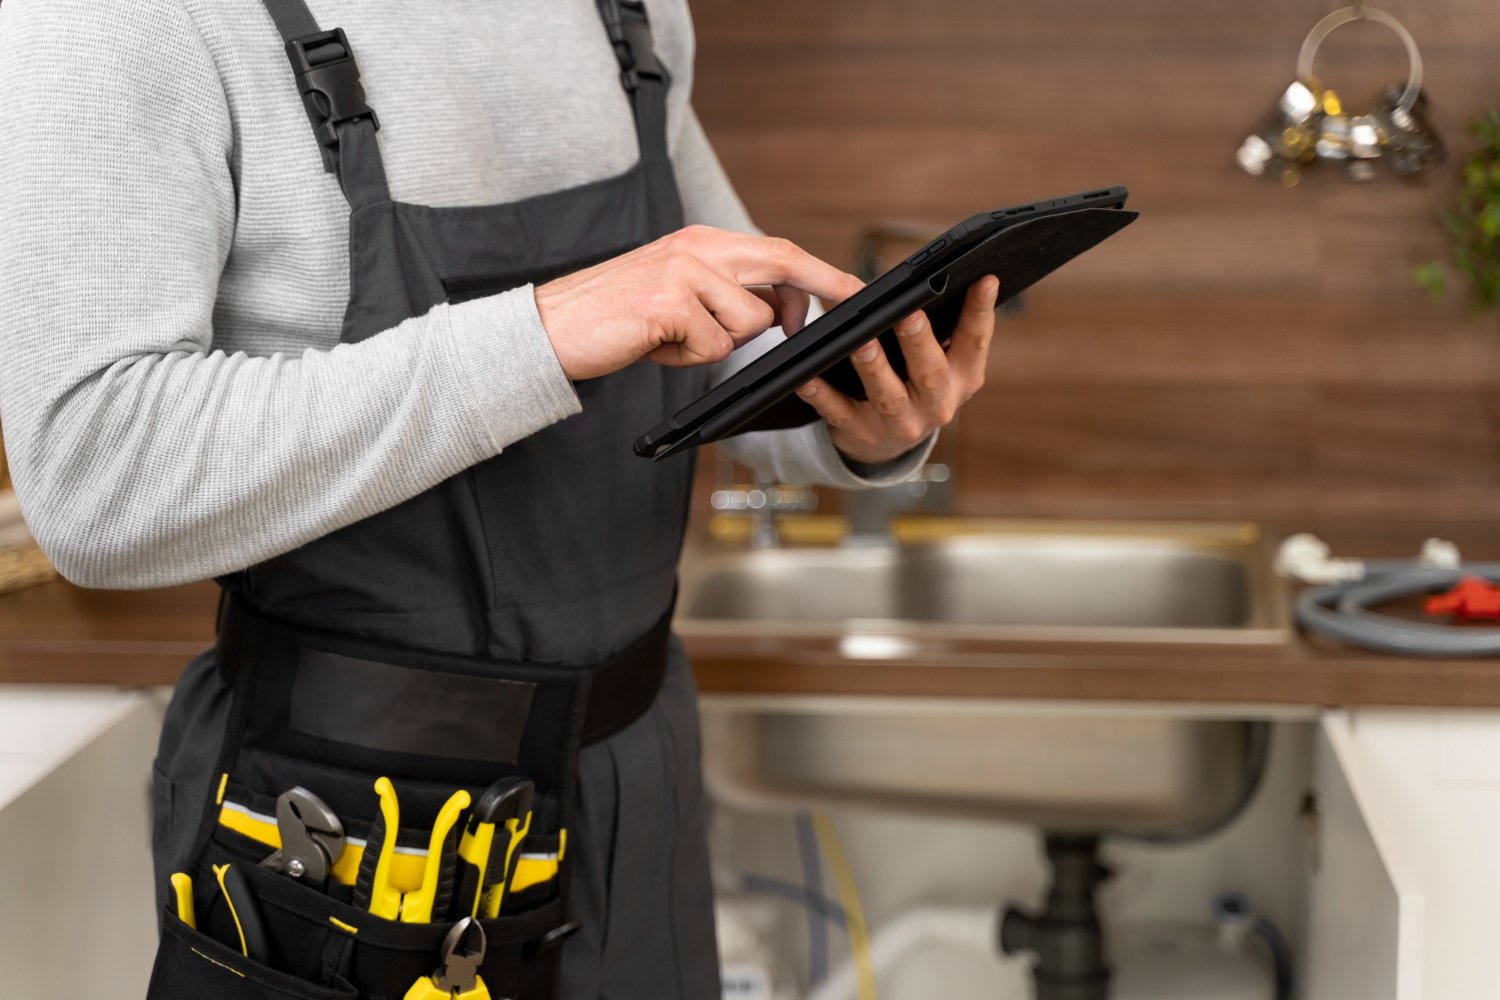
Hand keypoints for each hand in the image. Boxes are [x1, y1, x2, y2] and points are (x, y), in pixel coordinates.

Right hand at [534, 225, 863, 380]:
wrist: (551, 328)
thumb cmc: (615, 320)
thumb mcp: (675, 296)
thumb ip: (724, 295)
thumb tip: (778, 312)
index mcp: (700, 241)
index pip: (776, 250)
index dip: (820, 271)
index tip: (854, 290)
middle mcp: (697, 247)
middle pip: (782, 263)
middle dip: (823, 288)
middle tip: (853, 308)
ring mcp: (684, 270)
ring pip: (750, 322)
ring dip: (720, 345)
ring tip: (674, 340)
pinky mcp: (670, 301)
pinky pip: (714, 346)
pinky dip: (690, 359)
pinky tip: (657, 346)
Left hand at [794, 276, 998, 464]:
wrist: (889, 444)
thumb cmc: (915, 386)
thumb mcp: (942, 363)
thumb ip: (943, 330)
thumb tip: (932, 279)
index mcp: (962, 378)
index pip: (975, 341)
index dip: (980, 311)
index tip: (984, 279)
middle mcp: (937, 404)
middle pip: (930, 372)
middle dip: (919, 342)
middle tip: (909, 314)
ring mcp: (900, 424)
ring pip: (887, 395)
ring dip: (873, 366)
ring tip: (860, 340)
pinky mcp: (862, 433)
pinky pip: (840, 412)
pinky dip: (822, 394)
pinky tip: (808, 376)